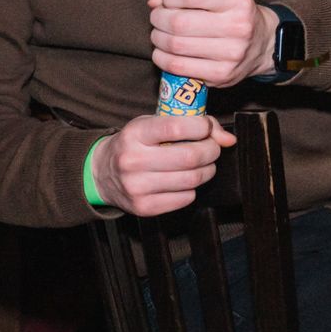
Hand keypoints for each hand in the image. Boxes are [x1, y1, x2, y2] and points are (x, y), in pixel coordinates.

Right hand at [95, 112, 234, 217]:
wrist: (102, 173)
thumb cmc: (136, 144)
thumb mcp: (155, 124)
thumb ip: (193, 125)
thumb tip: (229, 140)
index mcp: (135, 134)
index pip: (177, 127)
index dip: (202, 127)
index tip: (205, 128)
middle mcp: (132, 160)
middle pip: (191, 157)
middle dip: (211, 151)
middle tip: (211, 148)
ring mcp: (137, 186)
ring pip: (192, 179)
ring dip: (207, 170)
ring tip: (202, 164)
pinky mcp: (144, 207)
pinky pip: (186, 198)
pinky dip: (192, 188)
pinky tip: (184, 180)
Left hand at [148, 0, 274, 88]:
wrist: (263, 44)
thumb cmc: (234, 13)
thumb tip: (155, 1)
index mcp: (238, 1)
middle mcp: (238, 27)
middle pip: (178, 22)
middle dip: (158, 18)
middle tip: (158, 16)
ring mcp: (231, 54)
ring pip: (174, 45)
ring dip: (157, 38)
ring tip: (160, 33)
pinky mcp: (221, 75)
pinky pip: (178, 67)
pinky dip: (162, 58)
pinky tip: (164, 51)